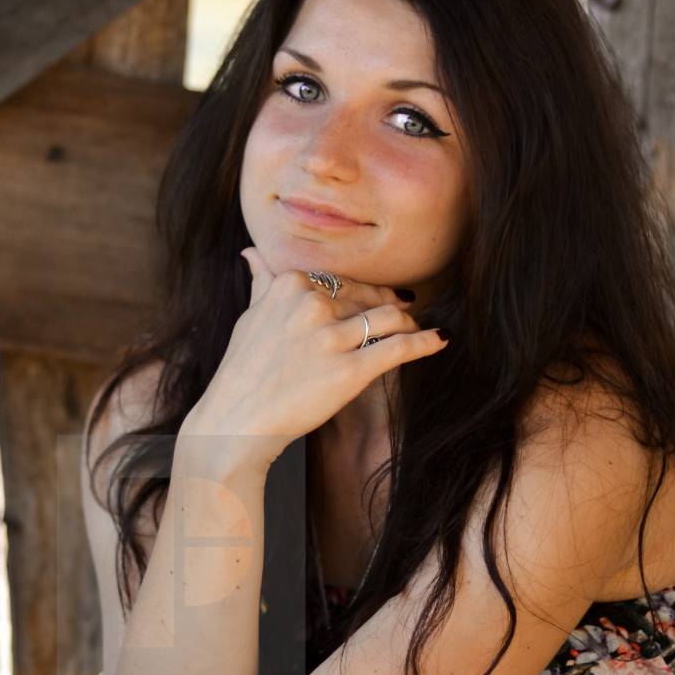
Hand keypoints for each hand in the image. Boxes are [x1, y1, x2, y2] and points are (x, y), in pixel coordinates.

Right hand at [183, 249, 445, 461]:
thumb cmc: (241, 372)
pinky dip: (425, 342)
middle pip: (368, 297)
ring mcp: (331, 338)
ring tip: (419, 328)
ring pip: (389, 318)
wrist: (234, 421)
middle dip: (390, 305)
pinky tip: (439, 340)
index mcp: (290, 285)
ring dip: (410, 322)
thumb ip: (261, 282)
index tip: (379, 297)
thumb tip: (251, 254)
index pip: (341, 280)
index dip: (364, 291)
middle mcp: (311, 305)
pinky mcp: (350, 370)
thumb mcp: (249, 317)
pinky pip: (400, 348)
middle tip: (407, 311)